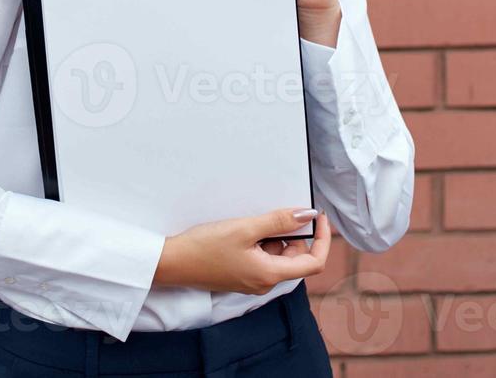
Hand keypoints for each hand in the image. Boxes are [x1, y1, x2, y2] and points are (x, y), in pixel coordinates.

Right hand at [153, 208, 331, 294]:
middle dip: (291, 235)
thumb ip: (279, 222)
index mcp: (270, 275)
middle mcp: (264, 282)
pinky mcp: (241, 275)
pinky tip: (242, 232)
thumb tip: (307, 214)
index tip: (318, 218)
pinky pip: (262, 258)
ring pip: (278, 256)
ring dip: (273, 237)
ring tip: (251, 224)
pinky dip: (260, 242)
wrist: (172, 262)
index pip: (314, 263)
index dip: (323, 239)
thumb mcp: (245, 228)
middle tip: (272, 216)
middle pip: (295, 258)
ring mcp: (252, 280)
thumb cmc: (204, 247)